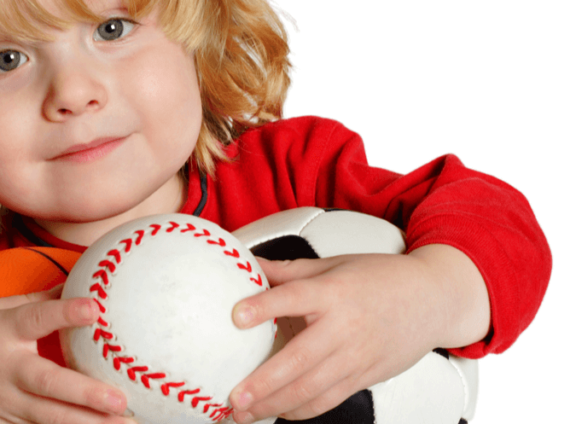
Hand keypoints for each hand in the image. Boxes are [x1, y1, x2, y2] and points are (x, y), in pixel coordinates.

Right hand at [0, 284, 136, 423]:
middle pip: (49, 384)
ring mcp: (3, 404)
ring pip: (50, 418)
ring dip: (88, 423)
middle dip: (86, 394)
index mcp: (0, 333)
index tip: (95, 308)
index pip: (36, 319)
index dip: (65, 313)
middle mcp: (5, 370)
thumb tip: (72, 283)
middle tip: (119, 398)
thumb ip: (29, 303)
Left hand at [226, 254, 450, 422]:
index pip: (295, 297)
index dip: (265, 307)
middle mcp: (345, 327)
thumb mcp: (335, 265)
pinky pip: (330, 399)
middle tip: (234, 396)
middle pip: (301, 359)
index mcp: (334, 291)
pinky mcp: (365, 376)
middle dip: (264, 382)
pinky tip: (278, 413)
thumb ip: (289, 270)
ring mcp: (357, 356)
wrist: (435, 300)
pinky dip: (303, 410)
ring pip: (313, 388)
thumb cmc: (382, 278)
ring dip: (276, 404)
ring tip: (244, 413)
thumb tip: (247, 261)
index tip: (236, 315)